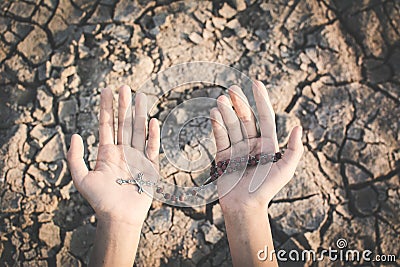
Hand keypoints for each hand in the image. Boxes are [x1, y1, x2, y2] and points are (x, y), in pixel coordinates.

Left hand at [67, 86, 159, 225]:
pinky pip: (152, 147)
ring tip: (141, 96)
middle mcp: (123, 151)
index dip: (106, 108)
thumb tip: (75, 135)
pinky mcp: (150, 166)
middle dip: (124, 105)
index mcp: (107, 152)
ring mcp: (137, 157)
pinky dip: (153, 135)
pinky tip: (153, 121)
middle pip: (124, 123)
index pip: (107, 125)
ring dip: (140, 113)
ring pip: (138, 130)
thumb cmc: (100, 200)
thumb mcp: (81, 179)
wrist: (118, 217)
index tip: (107, 90)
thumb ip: (75, 157)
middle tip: (125, 87)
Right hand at [210, 81, 303, 212]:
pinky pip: (220, 137)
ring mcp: (237, 148)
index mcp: (267, 144)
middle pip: (245, 118)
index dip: (261, 100)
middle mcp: (252, 143)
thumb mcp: (285, 170)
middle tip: (232, 89)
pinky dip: (217, 126)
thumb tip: (299, 126)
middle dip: (239, 103)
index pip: (264, 117)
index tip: (256, 83)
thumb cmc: (266, 189)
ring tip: (220, 100)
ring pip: (231, 126)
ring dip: (226, 112)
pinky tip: (215, 114)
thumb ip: (293, 149)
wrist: (245, 206)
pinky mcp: (223, 155)